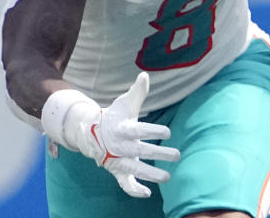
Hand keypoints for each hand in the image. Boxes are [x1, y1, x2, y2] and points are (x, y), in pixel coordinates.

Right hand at [65, 73, 179, 197]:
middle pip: (141, 151)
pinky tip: (147, 194)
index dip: (153, 130)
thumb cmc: (115, 116)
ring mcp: (119, 160)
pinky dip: (134, 190)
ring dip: (151, 174)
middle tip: (177, 155)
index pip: (139, 130)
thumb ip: (137, 92)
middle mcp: (121, 146)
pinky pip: (124, 183)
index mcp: (123, 129)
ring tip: (168, 177)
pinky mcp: (117, 171)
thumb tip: (144, 75)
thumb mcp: (125, 103)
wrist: (93, 134)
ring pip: (135, 170)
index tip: (168, 131)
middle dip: (159, 153)